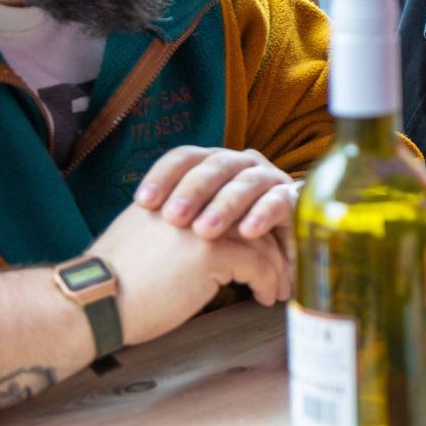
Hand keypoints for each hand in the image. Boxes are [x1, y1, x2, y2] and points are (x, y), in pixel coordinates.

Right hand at [89, 203, 292, 346]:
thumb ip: (182, 221)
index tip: (268, 242)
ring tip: (282, 287)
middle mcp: (194, 196)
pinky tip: (267, 298)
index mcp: (177, 185)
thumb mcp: (149, 232)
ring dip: (278, 265)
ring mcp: (206, 220)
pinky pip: (259, 265)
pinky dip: (269, 283)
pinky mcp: (214, 250)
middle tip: (286, 265)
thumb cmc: (116, 279)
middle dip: (275, 240)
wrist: (92, 302)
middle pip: (254, 209)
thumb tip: (211, 235)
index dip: (256, 217)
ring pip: (263, 238)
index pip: (234, 190)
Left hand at [133, 146, 297, 241]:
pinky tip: (247, 231)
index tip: (143, 204)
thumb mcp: (189, 234)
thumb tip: (134, 221)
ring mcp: (267, 178)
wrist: (265, 267)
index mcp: (210, 165)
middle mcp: (239, 164)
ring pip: (245, 182)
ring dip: (226, 204)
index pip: (183, 158)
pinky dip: (263, 214)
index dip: (163, 176)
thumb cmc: (219, 249)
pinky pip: (278, 201)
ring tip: (206, 231)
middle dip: (193, 191)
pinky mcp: (291, 198)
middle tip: (174, 219)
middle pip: (213, 167)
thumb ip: (172, 221)